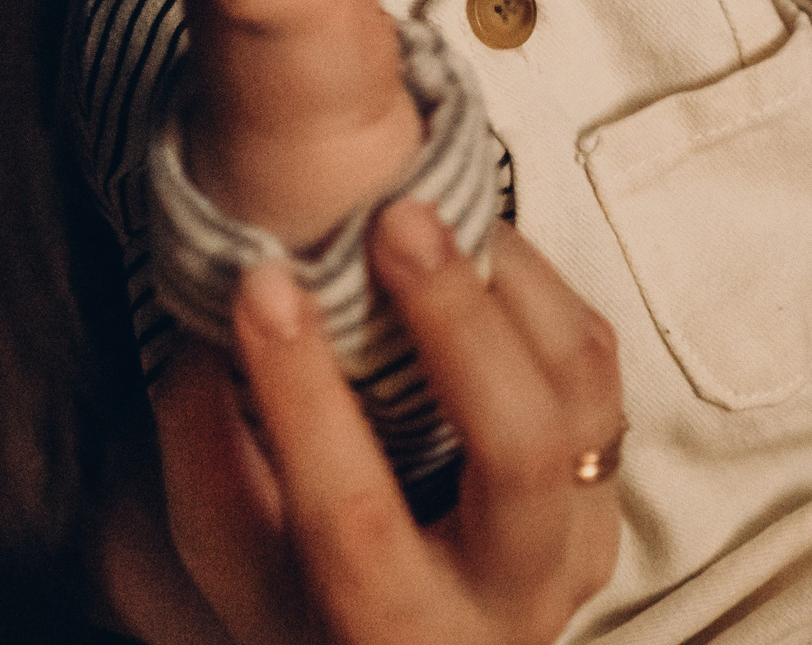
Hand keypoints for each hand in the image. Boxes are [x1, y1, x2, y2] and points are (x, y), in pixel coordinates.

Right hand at [151, 205, 623, 644]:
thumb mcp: (231, 557)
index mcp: (398, 633)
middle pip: (517, 451)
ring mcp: (578, 538)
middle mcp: (510, 598)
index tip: (263, 287)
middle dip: (457, 320)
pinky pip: (595, 361)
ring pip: (578, 391)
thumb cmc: (305, 594)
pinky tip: (469, 238)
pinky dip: (536, 283)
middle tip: (393, 222)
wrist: (416, 638)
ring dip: (507, 281)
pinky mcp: (606, 477)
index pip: (356, 517)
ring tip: (429, 210)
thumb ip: (206, 455)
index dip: (305, 395)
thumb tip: (205, 331)